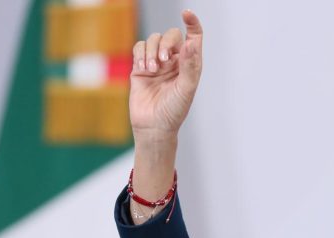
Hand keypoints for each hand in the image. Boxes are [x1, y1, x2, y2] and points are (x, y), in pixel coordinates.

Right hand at [130, 10, 202, 140]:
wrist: (154, 126)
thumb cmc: (174, 110)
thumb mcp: (186, 88)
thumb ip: (189, 65)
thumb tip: (190, 43)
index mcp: (190, 64)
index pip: (194, 37)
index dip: (192, 23)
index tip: (187, 14)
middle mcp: (174, 61)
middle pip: (170, 35)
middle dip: (165, 44)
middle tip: (163, 61)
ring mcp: (157, 63)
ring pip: (152, 39)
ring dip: (151, 51)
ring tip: (151, 70)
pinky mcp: (140, 67)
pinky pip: (139, 48)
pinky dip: (140, 54)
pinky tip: (143, 69)